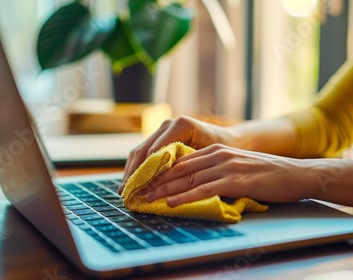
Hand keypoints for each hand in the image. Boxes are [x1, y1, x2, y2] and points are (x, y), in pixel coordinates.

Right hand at [119, 116, 237, 192]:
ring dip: (131, 171)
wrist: (229, 140)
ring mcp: (162, 129)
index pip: (155, 151)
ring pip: (140, 151)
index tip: (139, 188)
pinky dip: (137, 168)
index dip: (145, 171)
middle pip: (143, 150)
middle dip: (133, 173)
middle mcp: (168, 124)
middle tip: (125, 192)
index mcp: (180, 126)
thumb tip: (163, 183)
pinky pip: (144, 153)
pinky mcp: (160, 137)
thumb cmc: (222, 150)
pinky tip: (131, 182)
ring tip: (123, 190)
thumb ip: (186, 165)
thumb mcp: (207, 158)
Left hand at [140, 144, 309, 206]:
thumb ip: (217, 172)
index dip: (161, 172)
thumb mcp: (238, 167)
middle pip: (180, 169)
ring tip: (147, 198)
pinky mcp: (236, 180)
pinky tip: (172, 203)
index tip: (145, 182)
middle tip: (138, 191)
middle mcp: (219, 155)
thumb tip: (197, 184)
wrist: (297, 174)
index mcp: (217, 151)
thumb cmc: (268, 174)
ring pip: (189, 178)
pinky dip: (186, 197)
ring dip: (165, 189)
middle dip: (157, 180)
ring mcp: (227, 166)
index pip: (182, 161)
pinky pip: (205, 189)